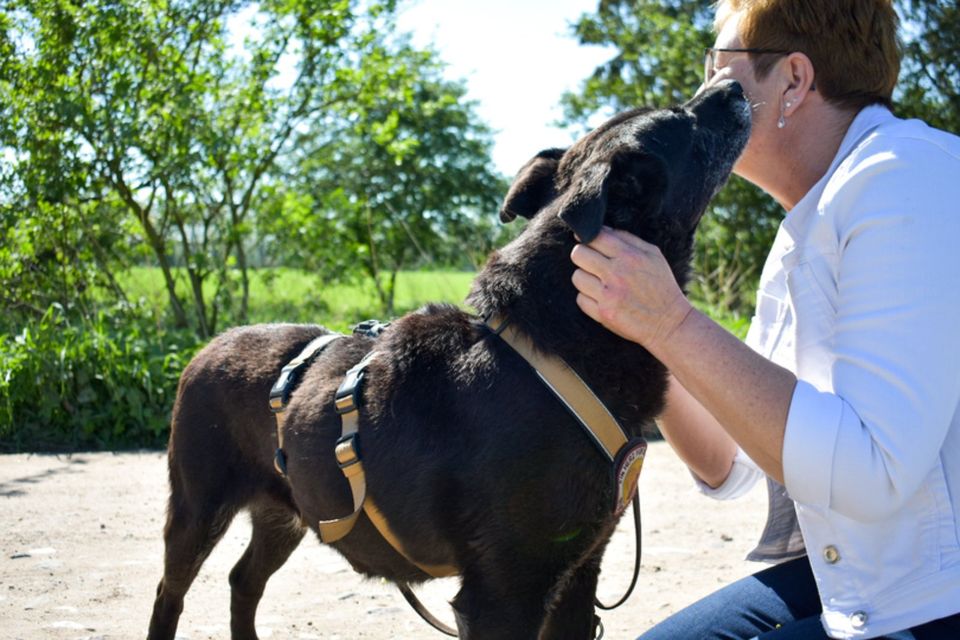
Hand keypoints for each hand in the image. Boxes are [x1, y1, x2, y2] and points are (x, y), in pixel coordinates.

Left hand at [570, 227, 693, 353]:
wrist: (670, 323)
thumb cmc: (661, 286)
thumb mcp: (653, 255)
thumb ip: (627, 239)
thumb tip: (601, 229)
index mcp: (630, 256)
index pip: (594, 237)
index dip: (587, 237)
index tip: (587, 242)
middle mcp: (617, 273)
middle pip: (578, 254)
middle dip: (583, 256)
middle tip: (592, 263)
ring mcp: (608, 295)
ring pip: (577, 277)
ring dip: (585, 279)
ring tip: (600, 283)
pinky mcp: (603, 314)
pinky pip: (580, 299)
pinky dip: (588, 298)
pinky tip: (603, 299)